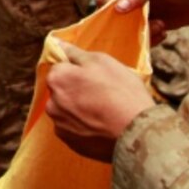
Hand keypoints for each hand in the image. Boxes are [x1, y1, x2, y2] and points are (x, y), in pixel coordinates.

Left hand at [44, 41, 154, 161]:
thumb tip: (57, 44)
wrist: (136, 133)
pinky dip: (85, 127)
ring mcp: (60, 126)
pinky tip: (103, 126)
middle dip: (77, 89)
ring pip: (68, 110)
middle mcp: (51, 103)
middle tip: (103, 93)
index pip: (61, 67)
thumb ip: (75, 53)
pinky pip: (75, 129)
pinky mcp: (71, 144)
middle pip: (63, 90)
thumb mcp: (102, 61)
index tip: (97, 77)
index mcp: (57, 79)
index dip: (80, 70)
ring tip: (105, 112)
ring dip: (80, 109)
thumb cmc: (120, 91)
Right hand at [98, 0, 188, 41]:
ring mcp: (139, 10)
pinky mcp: (150, 23)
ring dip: (141, 33)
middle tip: (145, 26)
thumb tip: (117, 8)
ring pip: (126, 29)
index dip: (110, 10)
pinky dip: (150, 38)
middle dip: (126, 26)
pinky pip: (140, 36)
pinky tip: (165, 31)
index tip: (124, 19)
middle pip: (113, 16)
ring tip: (160, 27)